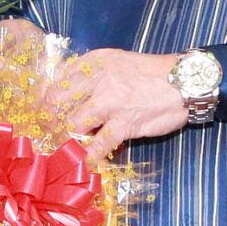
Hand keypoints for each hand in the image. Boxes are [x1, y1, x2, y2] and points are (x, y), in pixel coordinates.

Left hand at [59, 50, 189, 160]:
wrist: (184, 82)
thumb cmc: (151, 73)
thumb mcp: (118, 61)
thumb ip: (94, 74)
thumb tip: (70, 92)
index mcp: (96, 62)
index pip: (59, 78)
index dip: (47, 96)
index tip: (42, 110)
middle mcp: (99, 79)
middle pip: (59, 101)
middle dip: (49, 118)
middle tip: (48, 131)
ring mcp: (110, 103)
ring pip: (74, 124)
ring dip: (67, 138)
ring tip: (64, 147)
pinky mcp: (124, 124)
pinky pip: (99, 145)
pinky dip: (89, 157)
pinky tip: (84, 164)